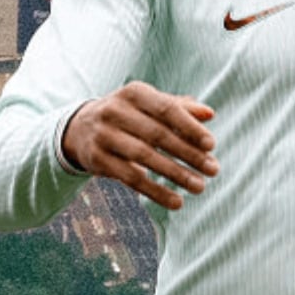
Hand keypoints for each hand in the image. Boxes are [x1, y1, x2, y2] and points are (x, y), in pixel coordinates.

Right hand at [61, 82, 218, 210]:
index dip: (190, 127)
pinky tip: (176, 202)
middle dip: (188, 154)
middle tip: (214, 170)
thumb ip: (179, 108)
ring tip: (200, 187)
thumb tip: (209, 114)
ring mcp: (103, 135)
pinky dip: (155, 191)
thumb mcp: (149, 105)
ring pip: (144, 157)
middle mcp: (114, 110)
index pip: (166, 109)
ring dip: (176, 174)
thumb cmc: (128, 115)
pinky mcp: (97, 159)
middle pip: (157, 135)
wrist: (80, 128)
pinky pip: (130, 178)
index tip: (212, 146)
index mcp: (133, 92)